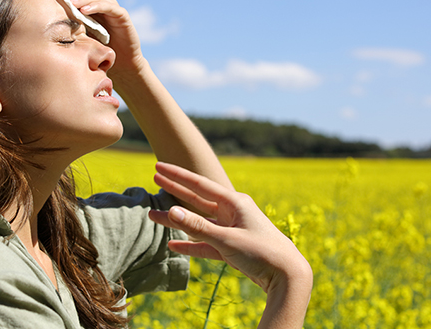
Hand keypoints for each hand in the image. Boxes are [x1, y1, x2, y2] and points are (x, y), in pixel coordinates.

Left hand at [58, 0, 146, 77]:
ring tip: (70, 1)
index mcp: (90, 9)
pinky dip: (96, 6)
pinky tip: (85, 10)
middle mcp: (101, 6)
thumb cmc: (100, 52)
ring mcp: (112, 9)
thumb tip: (46, 25)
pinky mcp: (122, 15)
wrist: (122, 64)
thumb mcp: (81, 39)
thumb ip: (70, 29)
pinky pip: (108, 7)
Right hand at [148, 162, 311, 327]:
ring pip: (198, 222)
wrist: (287, 276)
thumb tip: (171, 211)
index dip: (177, 176)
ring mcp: (231, 229)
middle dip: (175, 190)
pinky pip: (205, 243)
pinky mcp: (231, 247)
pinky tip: (173, 245)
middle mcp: (232, 212)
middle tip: (154, 177)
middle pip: (197, 199)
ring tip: (154, 215)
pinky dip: (190, 244)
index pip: (200, 185)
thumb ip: (198, 226)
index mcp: (234, 202)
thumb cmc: (261, 252)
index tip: (158, 166)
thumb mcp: (227, 239)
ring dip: (177, 221)